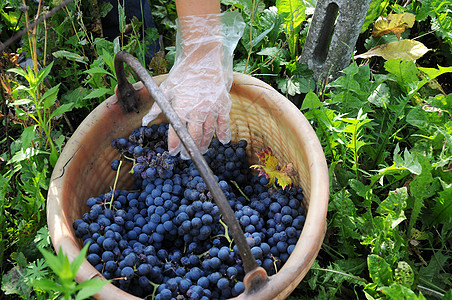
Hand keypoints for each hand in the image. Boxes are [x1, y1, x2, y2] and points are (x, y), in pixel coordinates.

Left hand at [142, 44, 231, 158]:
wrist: (203, 59)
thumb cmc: (183, 74)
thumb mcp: (166, 89)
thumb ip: (157, 107)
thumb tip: (144, 122)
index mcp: (181, 107)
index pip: (176, 131)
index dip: (174, 144)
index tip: (172, 152)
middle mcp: (197, 111)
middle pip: (193, 137)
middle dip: (189, 150)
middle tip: (186, 157)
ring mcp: (212, 109)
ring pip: (208, 133)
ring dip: (204, 145)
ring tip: (201, 151)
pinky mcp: (223, 105)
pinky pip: (224, 123)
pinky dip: (224, 134)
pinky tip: (222, 141)